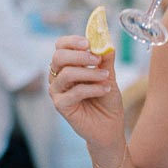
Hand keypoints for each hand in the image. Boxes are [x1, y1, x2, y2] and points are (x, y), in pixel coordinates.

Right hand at [48, 35, 124, 152]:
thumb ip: (106, 60)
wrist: (109, 126)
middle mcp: (58, 76)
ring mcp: (57, 91)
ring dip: (89, 73)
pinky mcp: (60, 105)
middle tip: (98, 60)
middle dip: (80, 55)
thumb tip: (107, 42)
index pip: (61, 46)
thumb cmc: (106, 100)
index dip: (72, 41)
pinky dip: (92, 88)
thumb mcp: (109, 76)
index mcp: (67, 65)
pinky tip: (105, 89)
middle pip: (59, 57)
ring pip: (66, 73)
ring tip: (106, 77)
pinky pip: (74, 92)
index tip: (88, 42)